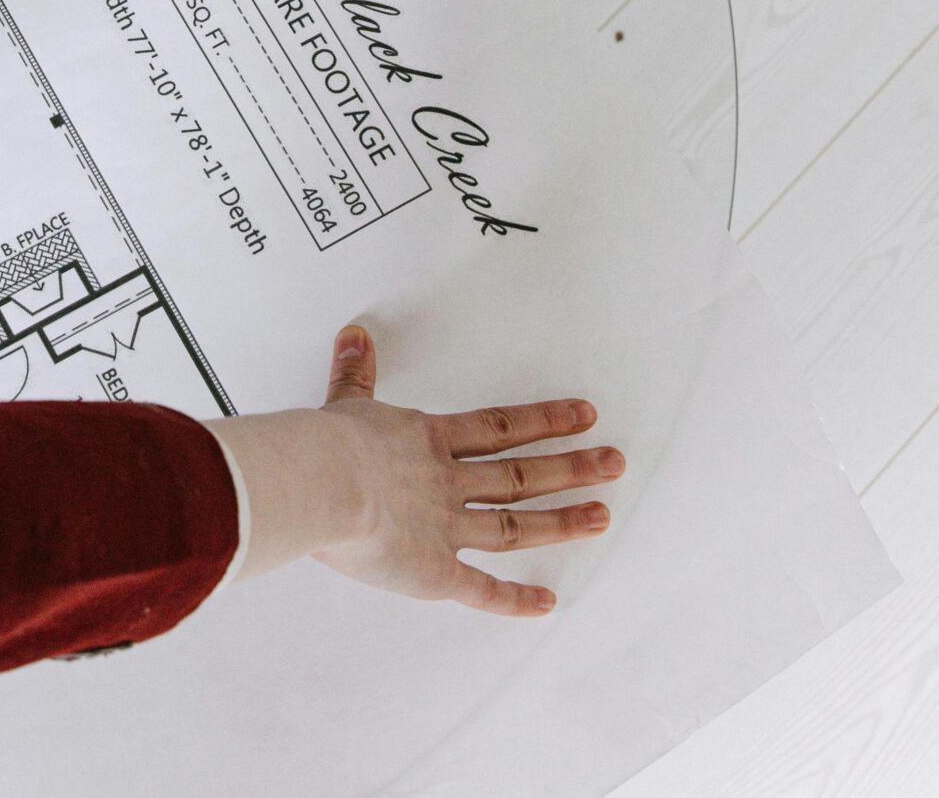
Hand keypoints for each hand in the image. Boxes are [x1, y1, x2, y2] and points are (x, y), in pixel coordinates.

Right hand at [202, 326, 622, 616]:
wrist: (323, 482)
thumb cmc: (327, 444)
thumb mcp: (344, 402)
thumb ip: (354, 374)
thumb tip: (354, 335)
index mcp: (428, 441)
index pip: (500, 428)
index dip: (544, 421)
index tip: (584, 415)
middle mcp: (447, 483)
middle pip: (520, 475)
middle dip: (571, 468)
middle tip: (615, 463)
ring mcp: (445, 528)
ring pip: (513, 525)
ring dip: (559, 522)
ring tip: (602, 516)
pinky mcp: (432, 571)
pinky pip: (480, 588)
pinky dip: (513, 599)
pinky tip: (546, 602)